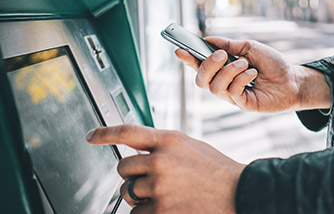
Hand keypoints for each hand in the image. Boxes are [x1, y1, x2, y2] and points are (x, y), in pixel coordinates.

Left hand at [86, 125, 244, 213]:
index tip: (92, 136)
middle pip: (123, 168)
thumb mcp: (190, 147)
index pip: (128, 132)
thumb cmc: (216, 171)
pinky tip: (169, 207)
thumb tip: (139, 154)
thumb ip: (164, 147)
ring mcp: (159, 187)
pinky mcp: (160, 210)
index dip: (106, 133)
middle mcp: (160, 161)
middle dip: (133, 176)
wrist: (238, 193)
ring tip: (167, 194)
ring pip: (129, 192)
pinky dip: (148, 212)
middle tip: (153, 180)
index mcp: (169, 140)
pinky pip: (137, 213)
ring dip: (141, 196)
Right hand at [176, 37, 330, 111]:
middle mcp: (223, 84)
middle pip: (200, 80)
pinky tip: (252, 73)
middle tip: (220, 55)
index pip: (199, 66)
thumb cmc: (272, 64)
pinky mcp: (243, 104)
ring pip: (214, 87)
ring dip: (229, 71)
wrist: (293, 80)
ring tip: (245, 64)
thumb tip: (208, 39)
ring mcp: (232, 96)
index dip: (187, 59)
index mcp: (222, 69)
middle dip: (207, 66)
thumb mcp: (250, 48)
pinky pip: (232, 92)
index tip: (179, 49)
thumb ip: (229, 45)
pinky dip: (241, 79)